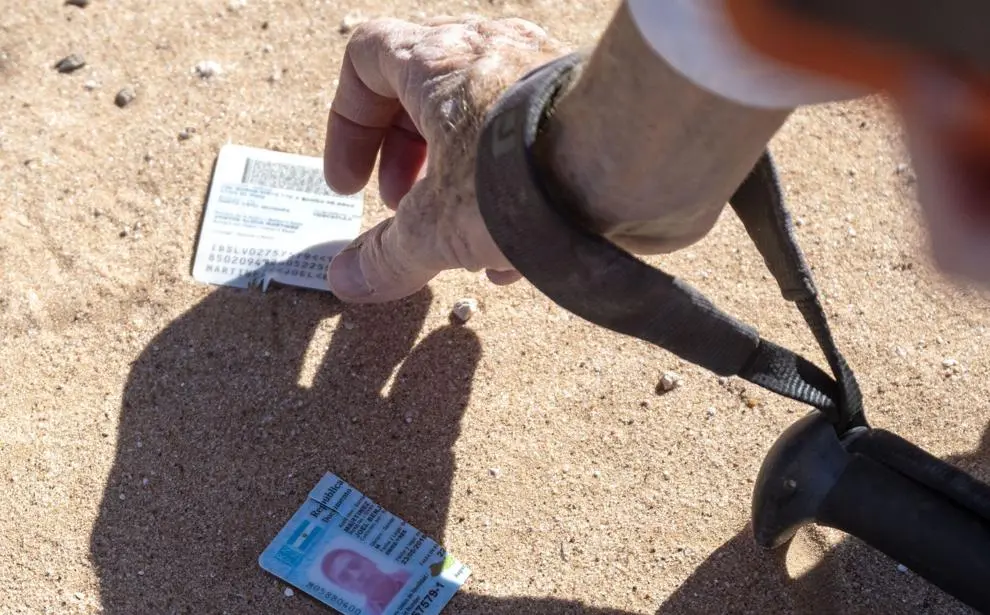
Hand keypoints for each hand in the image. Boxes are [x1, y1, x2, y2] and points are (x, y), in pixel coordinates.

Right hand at [323, 16, 566, 301]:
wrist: (637, 163)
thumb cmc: (529, 176)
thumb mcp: (436, 228)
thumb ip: (387, 255)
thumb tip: (348, 279)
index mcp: (438, 61)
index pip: (365, 60)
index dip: (346, 126)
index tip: (350, 185)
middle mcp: (489, 54)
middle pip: (420, 97)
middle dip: (403, 164)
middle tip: (402, 210)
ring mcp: (538, 78)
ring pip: (476, 124)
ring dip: (456, 186)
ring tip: (460, 241)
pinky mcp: (579, 112)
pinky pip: (525, 145)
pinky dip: (507, 195)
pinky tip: (514, 252)